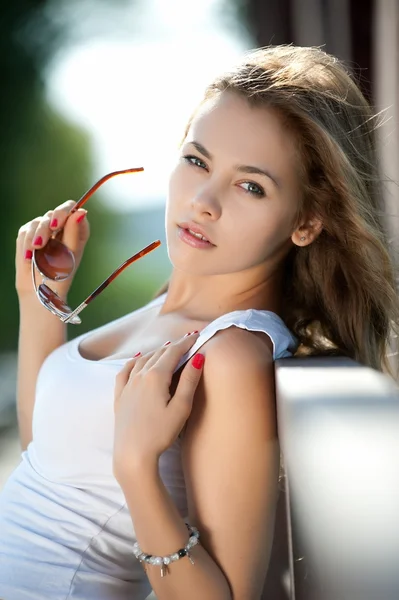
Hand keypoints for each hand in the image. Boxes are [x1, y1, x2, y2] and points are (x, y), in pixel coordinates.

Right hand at [15, 200, 89, 298]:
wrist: (40, 291)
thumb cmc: (60, 276)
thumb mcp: (69, 255)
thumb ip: (74, 232)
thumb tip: (81, 211)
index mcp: (77, 231)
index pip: (74, 209)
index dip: (66, 212)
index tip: (57, 224)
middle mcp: (62, 228)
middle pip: (56, 211)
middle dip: (48, 223)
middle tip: (46, 235)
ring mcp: (45, 230)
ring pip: (39, 221)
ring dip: (37, 235)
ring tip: (36, 251)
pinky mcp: (29, 235)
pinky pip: (25, 230)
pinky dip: (26, 243)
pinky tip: (29, 257)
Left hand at [113, 332, 203, 481]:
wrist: (132, 455)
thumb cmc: (160, 434)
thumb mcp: (181, 408)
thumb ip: (189, 380)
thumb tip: (198, 357)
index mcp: (156, 377)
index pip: (174, 352)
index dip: (186, 343)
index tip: (197, 336)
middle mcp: (139, 376)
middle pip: (159, 354)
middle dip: (174, 346)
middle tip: (188, 341)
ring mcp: (127, 386)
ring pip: (143, 360)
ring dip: (157, 352)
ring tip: (168, 349)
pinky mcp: (119, 396)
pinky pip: (125, 371)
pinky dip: (134, 361)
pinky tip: (137, 359)